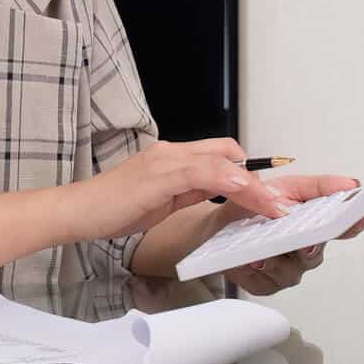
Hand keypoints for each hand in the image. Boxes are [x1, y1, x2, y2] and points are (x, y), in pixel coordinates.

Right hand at [61, 138, 289, 241]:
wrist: (77, 212)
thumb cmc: (112, 208)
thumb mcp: (160, 200)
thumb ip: (188, 190)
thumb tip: (217, 191)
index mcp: (173, 157)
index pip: (222, 155)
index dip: (251, 173)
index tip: (274, 195)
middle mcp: (172, 151)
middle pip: (229, 154)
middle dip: (261, 178)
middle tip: (286, 203)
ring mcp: (166, 160)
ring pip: (223, 162)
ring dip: (255, 186)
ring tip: (278, 207)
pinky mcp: (160, 175)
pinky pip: (204, 172)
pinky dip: (231, 181)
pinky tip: (247, 194)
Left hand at [218, 174, 363, 294]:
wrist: (222, 223)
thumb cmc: (256, 206)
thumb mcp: (285, 187)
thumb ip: (318, 187)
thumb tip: (350, 184)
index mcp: (314, 227)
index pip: (342, 228)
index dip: (352, 224)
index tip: (358, 219)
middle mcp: (304, 251)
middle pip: (314, 254)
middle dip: (309, 248)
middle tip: (307, 242)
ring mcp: (286, 270)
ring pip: (290, 272)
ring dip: (276, 262)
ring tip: (263, 254)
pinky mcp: (265, 284)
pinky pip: (265, 283)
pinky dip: (255, 272)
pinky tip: (250, 262)